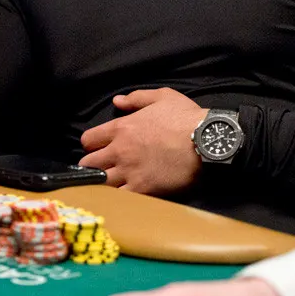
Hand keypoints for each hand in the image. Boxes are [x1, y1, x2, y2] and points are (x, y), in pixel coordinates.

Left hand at [78, 88, 206, 193]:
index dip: (91, 144)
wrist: (206, 141)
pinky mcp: (142, 189)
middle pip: (89, 163)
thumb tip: (117, 101)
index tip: (99, 148)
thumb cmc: (185, 117)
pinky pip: (119, 198)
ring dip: (102, 183)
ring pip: (100, 183)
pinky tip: (122, 197)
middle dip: (92, 166)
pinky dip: (118, 198)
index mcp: (121, 128)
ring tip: (110, 184)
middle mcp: (120, 151)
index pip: (88, 139)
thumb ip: (137, 98)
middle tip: (102, 168)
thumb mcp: (163, 97)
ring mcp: (129, 171)